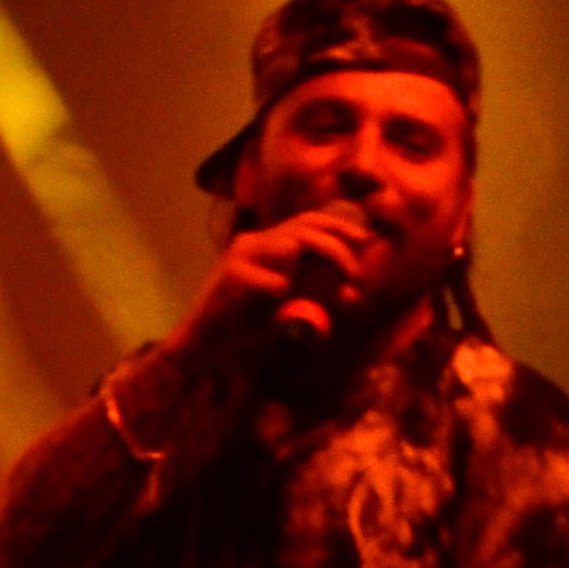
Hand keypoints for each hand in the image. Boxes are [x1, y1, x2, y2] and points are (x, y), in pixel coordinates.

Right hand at [172, 202, 388, 369]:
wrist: (203, 346)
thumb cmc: (246, 327)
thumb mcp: (291, 311)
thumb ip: (320, 299)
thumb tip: (354, 295)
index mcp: (266, 244)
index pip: (308, 221)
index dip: (339, 226)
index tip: (365, 239)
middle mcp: (253, 242)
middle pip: (305, 227)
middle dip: (337, 248)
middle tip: (355, 273)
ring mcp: (240, 255)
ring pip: (290, 246)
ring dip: (308, 274)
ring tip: (310, 297)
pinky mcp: (231, 274)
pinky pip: (275, 281)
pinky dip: (283, 296)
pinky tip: (273, 310)